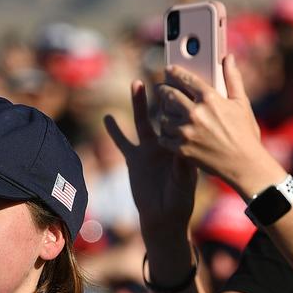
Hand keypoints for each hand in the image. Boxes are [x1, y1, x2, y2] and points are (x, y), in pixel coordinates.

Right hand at [104, 80, 198, 238]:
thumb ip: (181, 165)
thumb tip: (180, 149)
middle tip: (162, 75)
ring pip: (143, 121)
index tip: (182, 84)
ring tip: (137, 83)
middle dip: (163, 95)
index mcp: (183, 145)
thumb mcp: (184, 183)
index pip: (184, 119)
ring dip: (140, 103)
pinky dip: (115, 131)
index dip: (183, 102)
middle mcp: (166, 143)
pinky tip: (108, 118)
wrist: (164, 218)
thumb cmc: (180, 201)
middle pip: (163, 114)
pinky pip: (123, 141)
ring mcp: (149, 149)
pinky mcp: (134, 158)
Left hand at [155, 56, 281, 196]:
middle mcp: (195, 113)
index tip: (168, 70)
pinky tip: (169, 131)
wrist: (244, 165)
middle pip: (169, 95)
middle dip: (163, 90)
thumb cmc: (245, 134)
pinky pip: (164, 136)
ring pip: (163, 116)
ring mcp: (186, 132)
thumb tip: (227, 58)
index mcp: (210, 98)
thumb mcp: (241, 103)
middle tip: (161, 89)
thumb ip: (232, 79)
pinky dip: (165, 133)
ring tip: (167, 112)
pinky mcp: (181, 149)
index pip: (185, 79)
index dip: (174, 72)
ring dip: (163, 113)